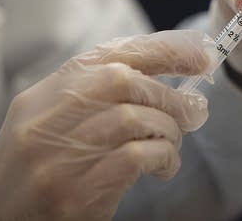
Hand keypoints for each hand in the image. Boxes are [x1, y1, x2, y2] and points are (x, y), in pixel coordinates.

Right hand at [0, 30, 213, 220]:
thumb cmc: (41, 165)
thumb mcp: (57, 120)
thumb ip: (101, 95)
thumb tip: (168, 79)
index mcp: (44, 94)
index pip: (110, 54)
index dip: (162, 50)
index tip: (200, 55)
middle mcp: (46, 118)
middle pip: (124, 81)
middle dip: (168, 95)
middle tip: (193, 111)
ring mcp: (57, 156)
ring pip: (134, 118)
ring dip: (168, 129)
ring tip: (173, 143)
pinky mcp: (74, 192)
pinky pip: (135, 157)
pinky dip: (163, 157)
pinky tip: (165, 166)